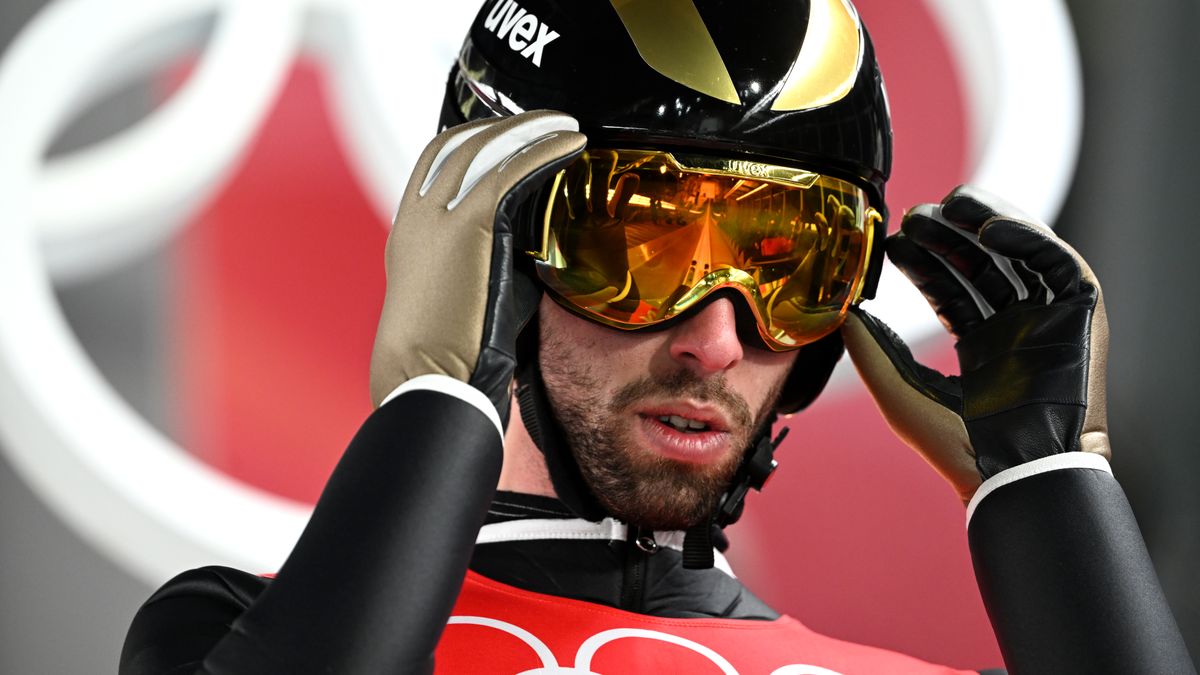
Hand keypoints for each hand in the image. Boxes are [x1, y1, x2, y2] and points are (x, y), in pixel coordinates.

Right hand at [369, 111, 585, 421]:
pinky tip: (570, 145)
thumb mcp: (466, 295)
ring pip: (484, 148)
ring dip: (529, 130)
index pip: (436, 161)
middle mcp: (418, 216)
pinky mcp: (467, 225)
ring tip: (564, 125)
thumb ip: (490, 262)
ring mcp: (438, 217)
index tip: (508, 137)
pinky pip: (510, 171)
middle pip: (459, 143)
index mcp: (411, 232)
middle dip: (504, 126)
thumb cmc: (450, 354)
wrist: (427, 377)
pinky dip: (543, 151)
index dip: (473, 140)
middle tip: (544, 122)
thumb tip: (532, 253)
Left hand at [842, 185, 1109, 502]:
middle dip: (950, 236)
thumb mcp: (899, 392)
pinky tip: (989, 227)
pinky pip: (1058, 263)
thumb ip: (870, 350)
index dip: (924, 262)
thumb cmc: (958, 448)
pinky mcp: (1082, 315)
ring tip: (950, 203)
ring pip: (1019, 254)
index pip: (950, 290)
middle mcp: (1016, 330)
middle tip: (917, 214)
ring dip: (986, 222)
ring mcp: (1049, 321)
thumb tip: (841, 311)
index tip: (895, 240)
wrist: (1014, 473)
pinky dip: (1028, 237)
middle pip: (983, 265)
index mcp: (981, 348)